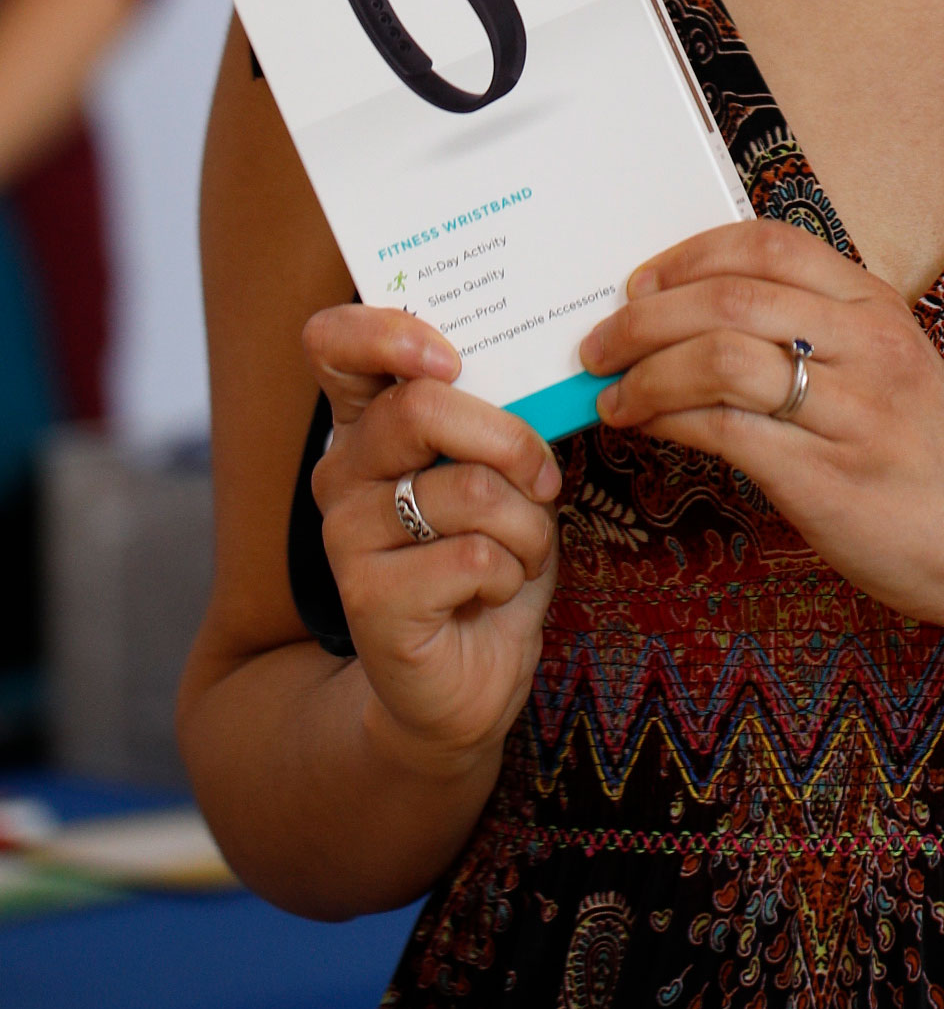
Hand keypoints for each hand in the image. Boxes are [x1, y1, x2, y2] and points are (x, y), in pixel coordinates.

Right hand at [305, 304, 562, 776]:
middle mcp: (342, 472)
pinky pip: (474, 555)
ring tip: (519, 553)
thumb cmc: (490, 559)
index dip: (388, 332)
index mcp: (369, 426)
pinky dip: (512, 571)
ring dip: (527, 525)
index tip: (451, 357)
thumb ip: (499, 420)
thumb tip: (545, 373)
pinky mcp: (369, 597)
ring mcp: (346, 536)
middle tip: (543, 481)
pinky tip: (493, 590)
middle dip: (512, 442)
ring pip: (467, 489)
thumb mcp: (503, 476)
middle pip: (421, 408)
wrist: (470, 676)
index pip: (334, 344)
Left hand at [579, 219, 943, 637]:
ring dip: (645, 372)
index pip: (768, 244)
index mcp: (878, 306)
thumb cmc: (928, 458)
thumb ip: (816, 331)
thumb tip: (700, 316)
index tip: (641, 284)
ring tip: (614, 394)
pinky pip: (726, 430)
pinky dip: (669, 420)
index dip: (688, 256)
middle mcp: (869, 346)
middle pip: (729, 296)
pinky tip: (647, 427)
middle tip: (601, 343)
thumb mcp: (887, 367)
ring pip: (720, 357)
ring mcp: (853, 412)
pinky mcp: (828, 479)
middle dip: (644, 317)